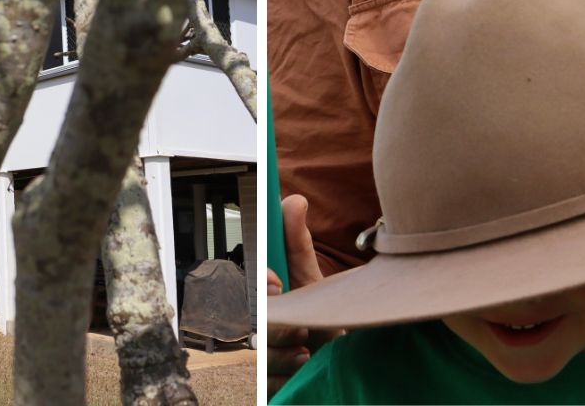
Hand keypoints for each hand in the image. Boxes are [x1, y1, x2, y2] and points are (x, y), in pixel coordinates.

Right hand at [267, 195, 335, 397]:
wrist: (339, 361)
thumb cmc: (323, 317)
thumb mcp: (310, 278)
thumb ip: (298, 242)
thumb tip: (295, 200)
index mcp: (260, 300)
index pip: (245, 288)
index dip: (260, 285)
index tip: (279, 285)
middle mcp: (255, 328)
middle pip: (252, 323)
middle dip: (281, 325)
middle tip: (302, 325)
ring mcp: (259, 357)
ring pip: (259, 354)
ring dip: (288, 351)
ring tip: (306, 347)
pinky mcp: (266, 384)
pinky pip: (266, 382)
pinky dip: (287, 374)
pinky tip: (302, 365)